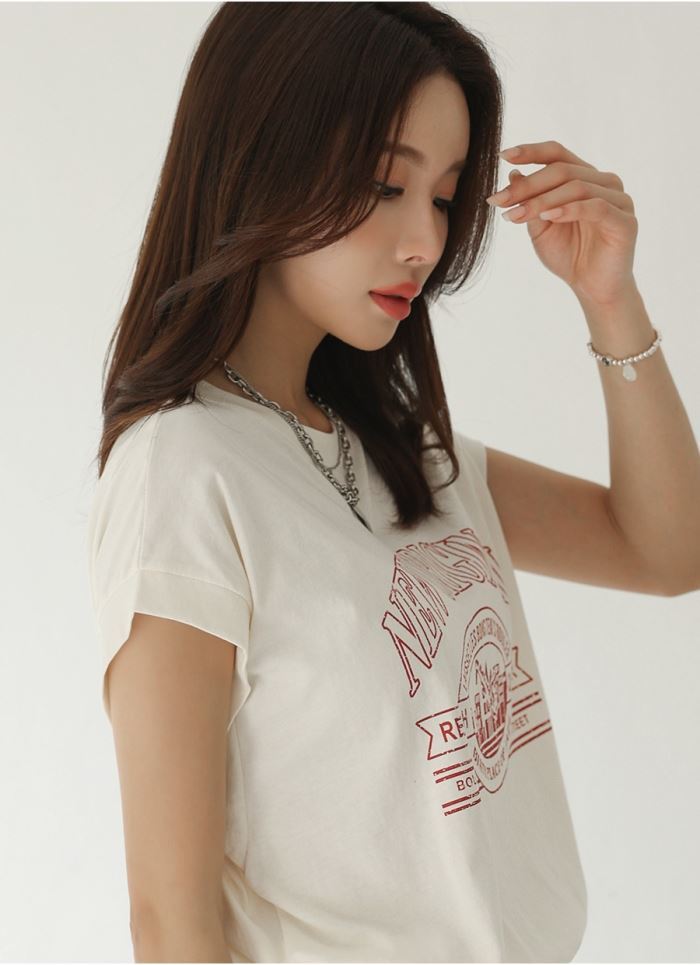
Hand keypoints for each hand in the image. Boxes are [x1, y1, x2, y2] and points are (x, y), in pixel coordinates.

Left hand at [486, 140, 638, 307]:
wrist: (591, 288)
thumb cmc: (568, 255)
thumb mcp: (540, 228)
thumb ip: (530, 201)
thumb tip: (513, 174)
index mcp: (583, 178)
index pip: (557, 154)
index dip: (531, 152)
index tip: (503, 156)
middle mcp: (603, 182)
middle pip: (562, 170)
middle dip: (528, 186)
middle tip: (500, 200)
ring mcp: (617, 199)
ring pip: (577, 186)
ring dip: (542, 200)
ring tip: (517, 215)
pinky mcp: (625, 220)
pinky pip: (596, 206)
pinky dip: (569, 209)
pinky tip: (549, 217)